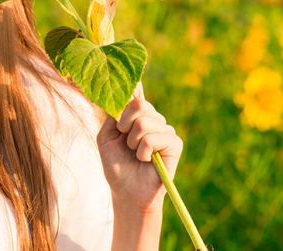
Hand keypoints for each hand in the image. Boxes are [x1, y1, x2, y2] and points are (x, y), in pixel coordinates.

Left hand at [97, 83, 181, 213]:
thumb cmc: (116, 164)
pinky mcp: (175, 144)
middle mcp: (154, 119)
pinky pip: (153, 139)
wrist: (126, 190)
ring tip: (135, 153)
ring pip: (145, 122)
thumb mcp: (107, 135)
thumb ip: (114, 113)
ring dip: (132, 142)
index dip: (128, 93)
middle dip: (124, 124)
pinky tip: (145, 160)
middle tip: (125, 141)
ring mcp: (166, 130)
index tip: (119, 103)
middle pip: (139, 104)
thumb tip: (127, 90)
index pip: (136, 94)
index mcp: (139, 115)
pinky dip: (143, 152)